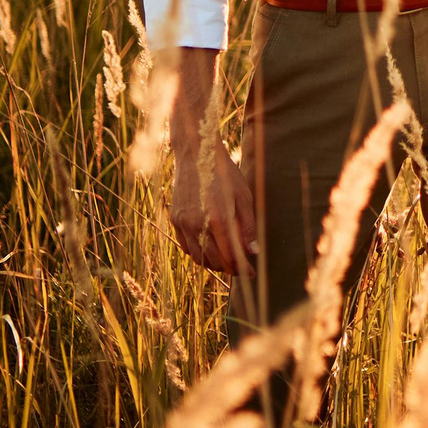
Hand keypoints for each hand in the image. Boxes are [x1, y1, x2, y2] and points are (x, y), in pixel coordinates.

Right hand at [170, 138, 257, 273]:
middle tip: (242, 269)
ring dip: (213, 264)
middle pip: (214, 261)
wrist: (195, 154)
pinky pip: (186, 246)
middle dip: (230, 268)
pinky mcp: (175, 220)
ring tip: (228, 262)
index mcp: (218, 219)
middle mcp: (198, 224)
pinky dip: (198, 254)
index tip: (252, 274)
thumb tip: (253, 252)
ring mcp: (183, 223)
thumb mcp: (244, 197)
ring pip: (198, 257)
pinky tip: (210, 251)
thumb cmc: (224, 173)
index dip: (243, 268)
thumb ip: (248, 227)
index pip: (231, 255)